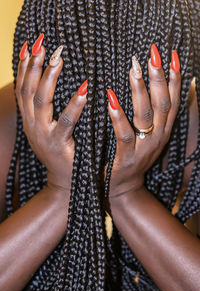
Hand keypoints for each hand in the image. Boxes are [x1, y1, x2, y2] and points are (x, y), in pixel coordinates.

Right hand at [16, 39, 86, 190]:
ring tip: (59, 59)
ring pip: (41, 101)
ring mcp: (43, 135)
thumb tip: (48, 82)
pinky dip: (73, 105)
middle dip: (34, 65)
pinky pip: (65, 122)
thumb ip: (46, 109)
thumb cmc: (62, 152)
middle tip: (44, 44)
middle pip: (28, 89)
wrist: (65, 183)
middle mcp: (32, 125)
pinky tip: (84, 90)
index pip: (22, 88)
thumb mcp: (48, 129)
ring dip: (48, 78)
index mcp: (30, 120)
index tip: (31, 45)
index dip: (24, 66)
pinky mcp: (58, 145)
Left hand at [108, 50, 180, 197]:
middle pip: (163, 104)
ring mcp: (143, 148)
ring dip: (140, 91)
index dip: (174, 78)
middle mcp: (158, 137)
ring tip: (134, 69)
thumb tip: (156, 88)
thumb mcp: (146, 136)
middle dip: (159, 77)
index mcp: (163, 130)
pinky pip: (125, 136)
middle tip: (152, 53)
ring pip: (146, 116)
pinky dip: (119, 117)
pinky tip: (111, 100)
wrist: (123, 189)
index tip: (171, 54)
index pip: (173, 100)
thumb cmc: (130, 156)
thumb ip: (152, 116)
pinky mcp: (126, 158)